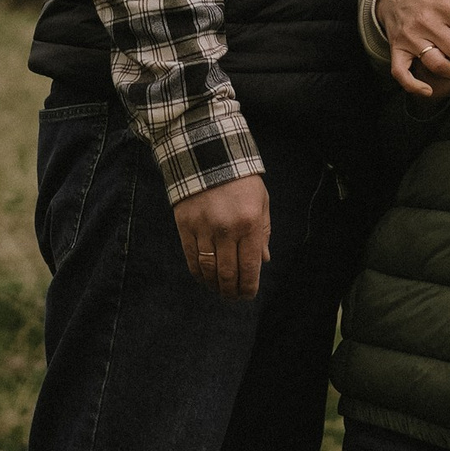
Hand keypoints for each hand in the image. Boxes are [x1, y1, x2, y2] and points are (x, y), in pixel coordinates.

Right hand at [173, 172, 270, 296]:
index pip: (250, 267)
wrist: (209, 153)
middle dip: (232, 292)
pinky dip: (198, 273)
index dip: (249, 287)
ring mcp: (204, 228)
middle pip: (228, 274)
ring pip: (208, 271)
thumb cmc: (240, 179)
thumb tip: (264, 260)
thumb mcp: (261, 200)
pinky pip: (191, 259)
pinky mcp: (185, 225)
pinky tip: (204, 277)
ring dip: (215, 286)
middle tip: (233, 297)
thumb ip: (263, 231)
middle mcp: (227, 229)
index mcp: (250, 223)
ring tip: (219, 290)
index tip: (248, 295)